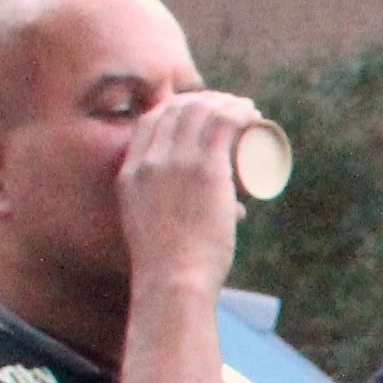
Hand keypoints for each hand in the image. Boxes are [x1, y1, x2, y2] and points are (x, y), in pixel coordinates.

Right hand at [114, 88, 261, 297]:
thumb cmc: (169, 270)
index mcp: (130, 172)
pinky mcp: (205, 170)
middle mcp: (150, 161)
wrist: (173, 281)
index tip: (200, 111)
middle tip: (230, 110)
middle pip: (177, 110)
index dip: (177, 108)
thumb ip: (162, 224)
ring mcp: (177, 163)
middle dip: (205, 101)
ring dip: (227, 103)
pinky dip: (239, 113)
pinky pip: (223, 124)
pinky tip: (252, 113)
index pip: (150, 121)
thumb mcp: (149, 233)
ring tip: (247, 111)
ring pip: (202, 113)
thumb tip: (189, 224)